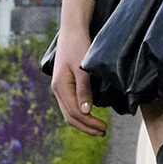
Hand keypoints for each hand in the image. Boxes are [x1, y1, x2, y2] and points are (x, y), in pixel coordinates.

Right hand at [50, 0, 107, 136]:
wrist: (72, 31)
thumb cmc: (79, 46)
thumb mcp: (82, 68)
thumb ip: (84, 89)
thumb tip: (86, 111)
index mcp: (61, 87)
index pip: (75, 113)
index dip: (90, 123)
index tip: (104, 127)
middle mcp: (58, 90)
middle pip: (70, 117)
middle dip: (86, 127)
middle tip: (103, 132)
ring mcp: (60, 88)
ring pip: (69, 112)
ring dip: (83, 122)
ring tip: (98, 127)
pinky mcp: (65, 85)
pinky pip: (70, 105)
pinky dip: (80, 114)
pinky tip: (91, 115)